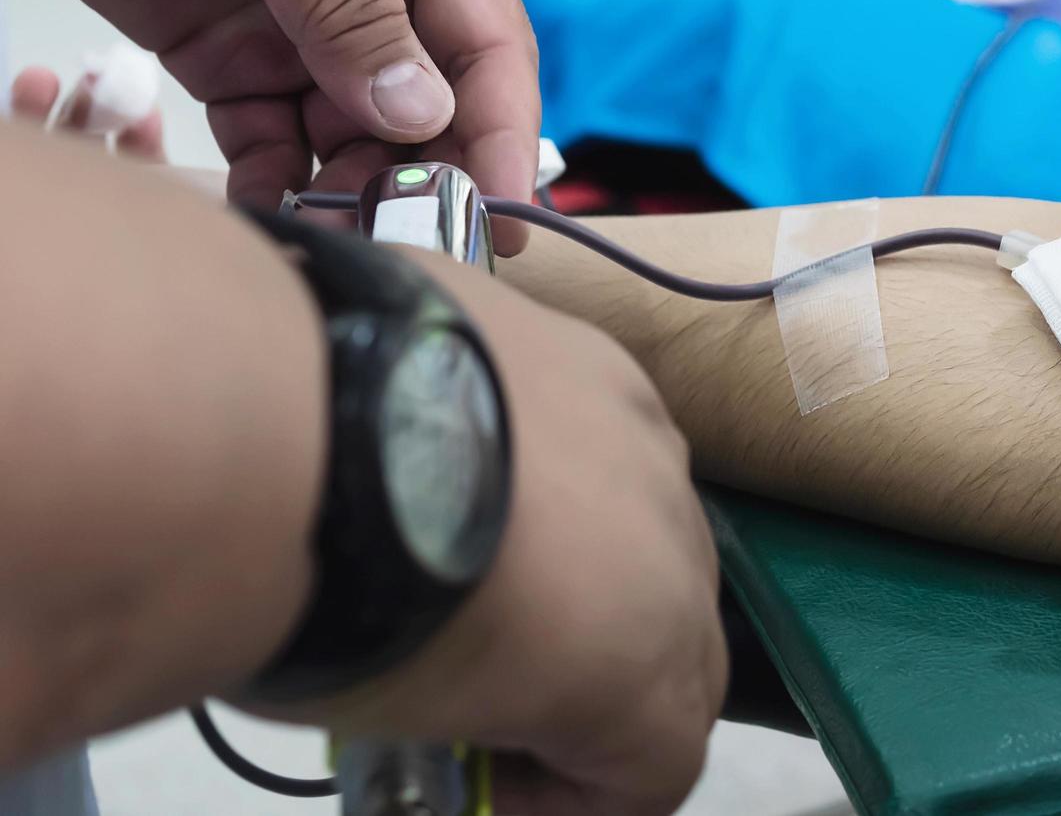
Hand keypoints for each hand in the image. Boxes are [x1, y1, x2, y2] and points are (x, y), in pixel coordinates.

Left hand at [0, 0, 539, 251]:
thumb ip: (348, 8)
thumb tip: (423, 111)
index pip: (486, 41)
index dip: (502, 130)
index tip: (500, 207)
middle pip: (431, 104)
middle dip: (426, 173)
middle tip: (413, 237)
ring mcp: (302, 26)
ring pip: (355, 135)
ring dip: (352, 189)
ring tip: (341, 232)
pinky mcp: (231, 59)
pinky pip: (271, 139)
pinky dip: (273, 182)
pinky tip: (270, 210)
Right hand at [9, 70, 725, 811]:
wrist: (310, 440)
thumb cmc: (301, 398)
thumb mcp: (357, 391)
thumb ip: (395, 431)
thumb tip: (350, 475)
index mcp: (578, 377)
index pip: (592, 478)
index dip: (541, 555)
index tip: (455, 593)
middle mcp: (645, 453)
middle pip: (645, 567)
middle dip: (575, 628)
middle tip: (468, 670)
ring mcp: (670, 565)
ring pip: (665, 662)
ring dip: (581, 709)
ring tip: (469, 732)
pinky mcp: (654, 684)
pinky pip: (650, 764)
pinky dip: (576, 792)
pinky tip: (489, 790)